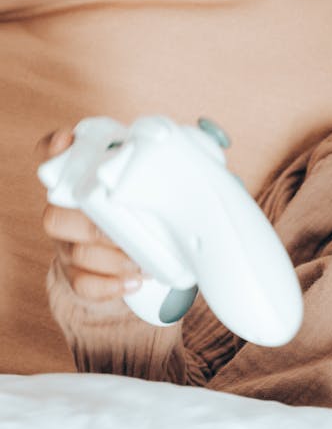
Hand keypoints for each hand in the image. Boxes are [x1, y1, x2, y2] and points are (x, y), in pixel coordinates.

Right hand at [37, 129, 143, 301]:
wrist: (130, 255)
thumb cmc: (138, 213)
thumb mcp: (142, 187)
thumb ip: (148, 170)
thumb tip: (181, 154)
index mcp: (78, 185)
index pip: (53, 159)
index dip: (54, 151)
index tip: (69, 142)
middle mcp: (64, 213)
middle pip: (55, 217)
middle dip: (95, 227)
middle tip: (129, 230)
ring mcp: (66, 246)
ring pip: (74, 253)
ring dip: (112, 259)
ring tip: (142, 262)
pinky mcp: (75, 275)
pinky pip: (82, 284)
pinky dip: (109, 286)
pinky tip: (134, 281)